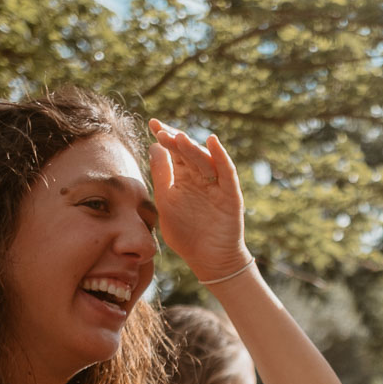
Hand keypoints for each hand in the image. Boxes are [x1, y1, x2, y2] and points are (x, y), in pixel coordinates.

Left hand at [147, 118, 252, 279]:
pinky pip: (226, 171)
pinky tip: (212, 142)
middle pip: (188, 152)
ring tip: (179, 138)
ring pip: (204, 159)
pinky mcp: (230, 193)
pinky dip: (220, 156)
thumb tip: (153, 147)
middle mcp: (199, 177)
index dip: (164, 137)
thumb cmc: (185, 234)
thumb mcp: (166, 202)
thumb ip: (161, 176)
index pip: (173, 152)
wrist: (208, 259)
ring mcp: (216, 184)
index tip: (152, 123)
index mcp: (182, 178)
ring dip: (192, 147)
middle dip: (175, 140)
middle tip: (162, 131)